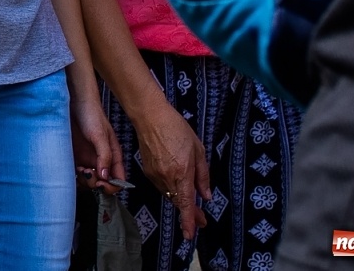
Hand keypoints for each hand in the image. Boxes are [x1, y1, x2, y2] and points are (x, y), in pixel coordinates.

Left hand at [71, 92, 126, 191]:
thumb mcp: (100, 135)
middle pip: (102, 183)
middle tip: (87, 173)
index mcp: (113, 156)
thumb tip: (105, 176)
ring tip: (79, 169)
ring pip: (88, 181)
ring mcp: (87, 160)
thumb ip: (104, 156)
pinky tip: (72, 168)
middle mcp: (101, 160)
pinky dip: (73, 176)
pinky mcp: (75, 157)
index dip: (111, 186)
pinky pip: (75, 174)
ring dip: (83, 180)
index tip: (100, 183)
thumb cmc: (91, 114)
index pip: (118, 179)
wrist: (73, 101)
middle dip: (95, 183)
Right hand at [136, 105, 210, 238]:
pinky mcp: (147, 171)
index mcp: (182, 172)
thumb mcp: (198, 150)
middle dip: (189, 212)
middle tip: (201, 218)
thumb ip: (203, 176)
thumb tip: (206, 196)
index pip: (185, 203)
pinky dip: (171, 188)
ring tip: (191, 200)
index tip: (190, 235)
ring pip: (169, 195)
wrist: (150, 117)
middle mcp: (166, 177)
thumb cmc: (177, 129)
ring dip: (180, 199)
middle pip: (178, 202)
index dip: (188, 220)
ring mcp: (155, 175)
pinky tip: (176, 182)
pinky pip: (162, 186)